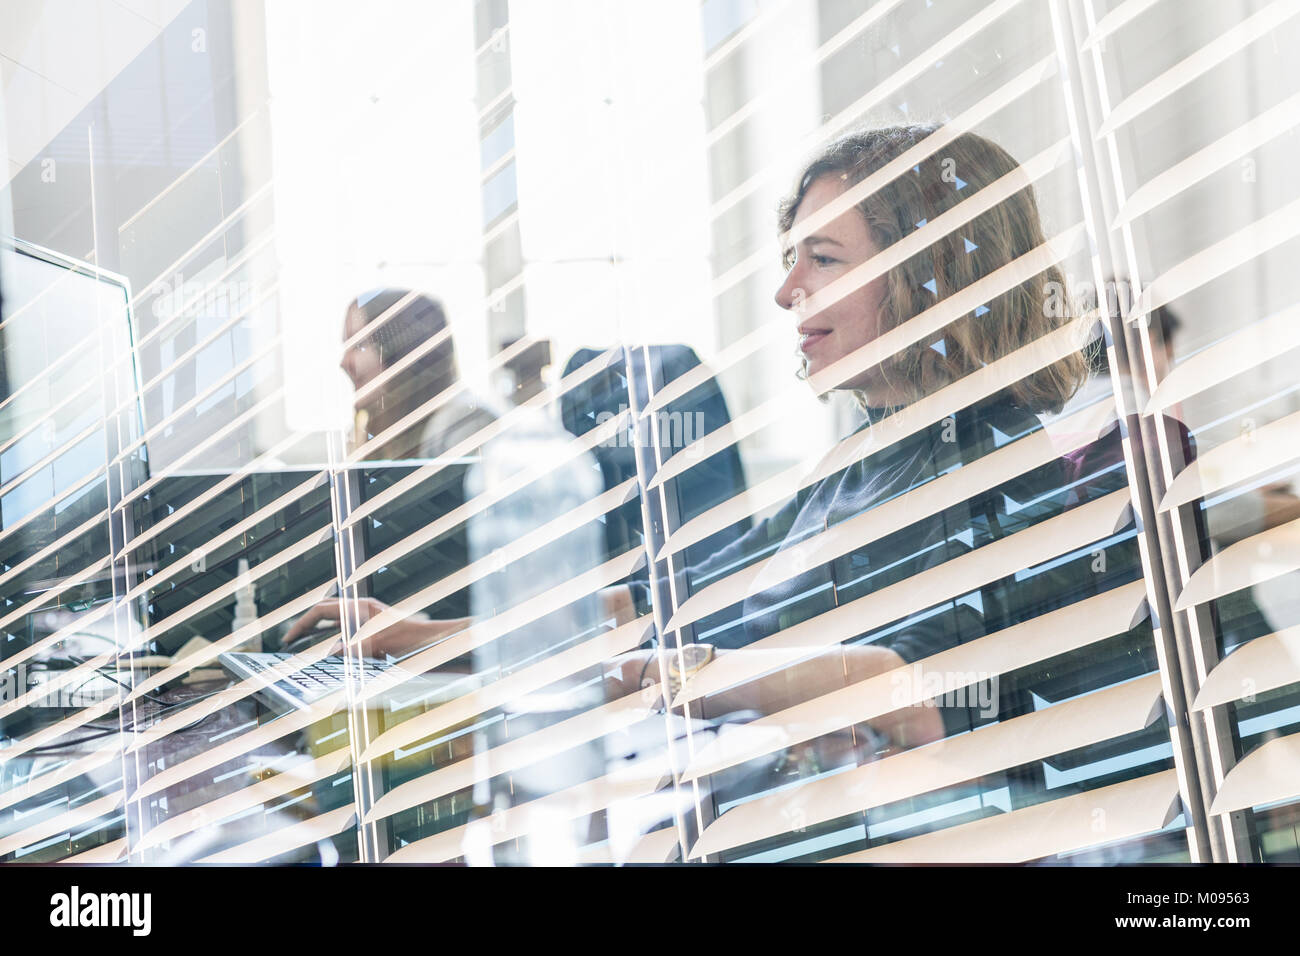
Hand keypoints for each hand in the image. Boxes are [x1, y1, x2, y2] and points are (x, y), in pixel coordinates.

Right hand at [284, 597, 460, 658]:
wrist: (437, 640)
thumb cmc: (413, 640)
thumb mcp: (379, 646)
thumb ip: (353, 649)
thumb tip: (331, 653)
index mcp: (360, 607)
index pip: (321, 610)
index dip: (301, 624)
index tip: (288, 640)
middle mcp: (364, 609)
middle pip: (326, 612)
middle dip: (307, 625)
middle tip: (292, 641)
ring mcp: (371, 618)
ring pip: (338, 622)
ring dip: (322, 632)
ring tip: (307, 647)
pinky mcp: (378, 629)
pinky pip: (350, 632)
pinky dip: (338, 641)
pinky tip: (336, 655)